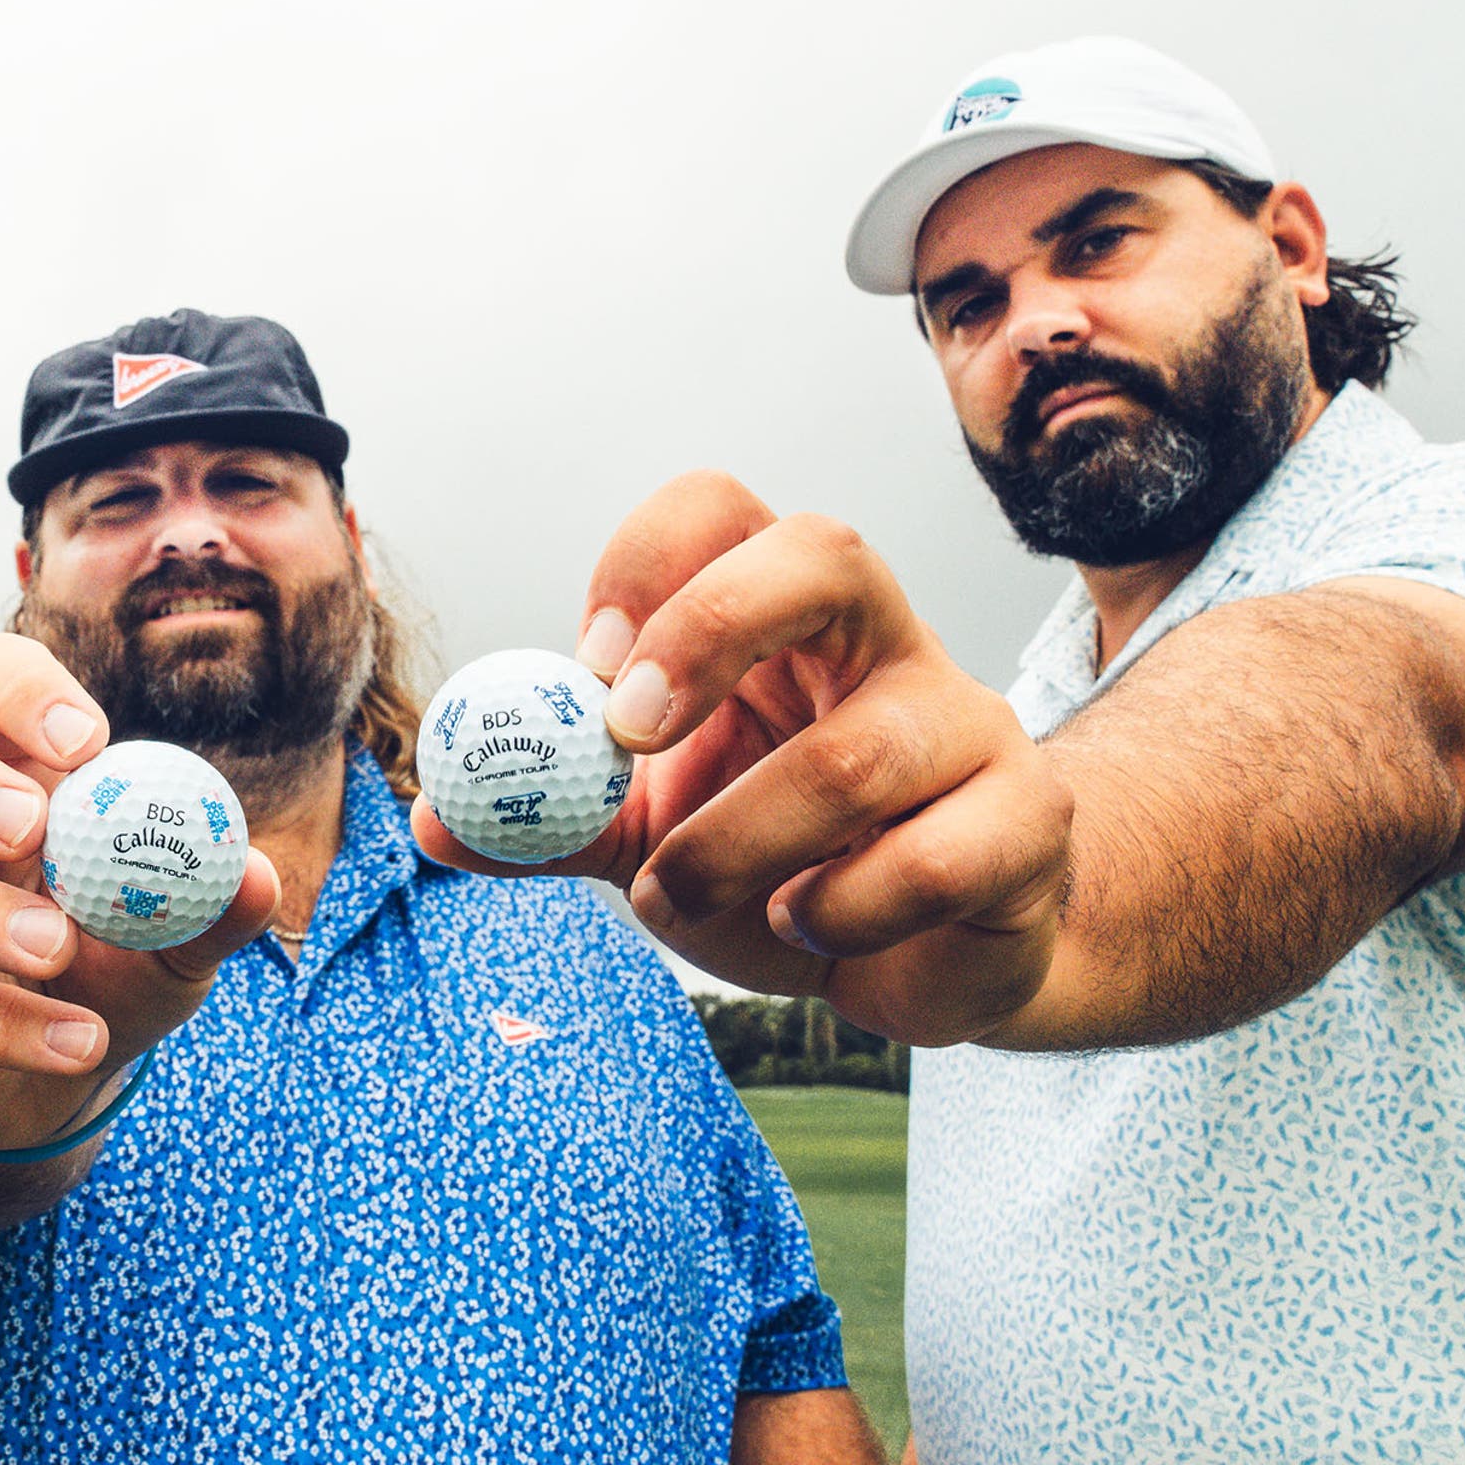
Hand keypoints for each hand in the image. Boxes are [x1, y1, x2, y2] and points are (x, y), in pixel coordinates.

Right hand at [0, 633, 279, 1150]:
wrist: (67, 1082)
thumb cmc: (113, 972)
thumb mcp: (175, 941)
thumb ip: (212, 907)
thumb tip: (256, 875)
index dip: (18, 693)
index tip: (87, 745)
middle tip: (29, 826)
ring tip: (56, 949)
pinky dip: (0, 1022)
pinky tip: (80, 1041)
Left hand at [412, 473, 1070, 1045]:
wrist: (923, 956)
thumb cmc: (783, 862)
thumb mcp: (648, 835)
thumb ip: (554, 824)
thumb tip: (437, 821)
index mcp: (779, 614)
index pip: (721, 508)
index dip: (648, 566)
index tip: (588, 672)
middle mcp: (882, 638)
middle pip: (823, 552)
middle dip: (710, 632)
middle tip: (629, 737)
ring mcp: (967, 723)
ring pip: (854, 754)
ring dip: (734, 845)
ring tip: (680, 898)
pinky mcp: (1027, 821)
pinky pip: (930, 861)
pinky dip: (838, 911)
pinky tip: (805, 928)